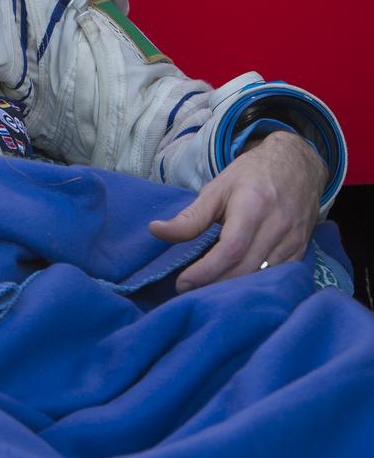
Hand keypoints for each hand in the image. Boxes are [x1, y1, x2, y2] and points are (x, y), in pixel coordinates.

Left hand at [149, 131, 326, 292]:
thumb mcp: (217, 189)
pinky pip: (278, 276)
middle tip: (189, 292)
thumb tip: (155, 231)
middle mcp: (278, 225)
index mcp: (254, 205)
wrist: (298, 164)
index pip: (230, 249)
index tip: (182, 283)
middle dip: (215, 285)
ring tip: (206, 293)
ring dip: (234, 289)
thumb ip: (190, 217)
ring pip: (263, 277)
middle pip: (246, 268)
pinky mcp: (302, 250)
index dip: (206, 271)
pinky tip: (234, 287)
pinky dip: (255, 284)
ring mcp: (294, 239)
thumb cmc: (251, 176)